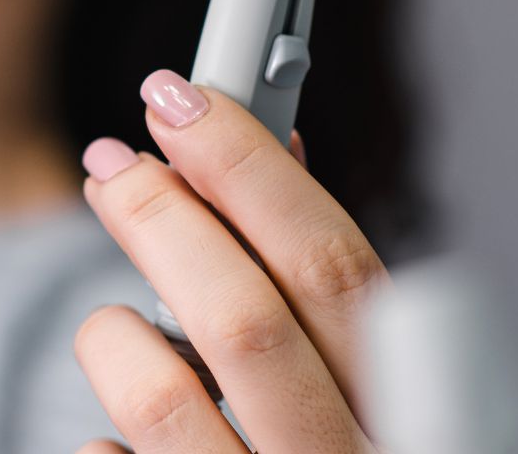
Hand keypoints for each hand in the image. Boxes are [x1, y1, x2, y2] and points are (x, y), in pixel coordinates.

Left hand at [73, 69, 389, 452]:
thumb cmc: (339, 450)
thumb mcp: (364, 379)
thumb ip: (318, 282)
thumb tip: (269, 147)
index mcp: (412, 414)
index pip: (334, 264)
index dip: (249, 168)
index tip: (179, 99)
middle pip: (242, 317)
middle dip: (160, 214)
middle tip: (110, 161)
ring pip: (165, 400)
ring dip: (117, 335)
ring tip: (114, 327)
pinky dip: (105, 442)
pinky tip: (128, 443)